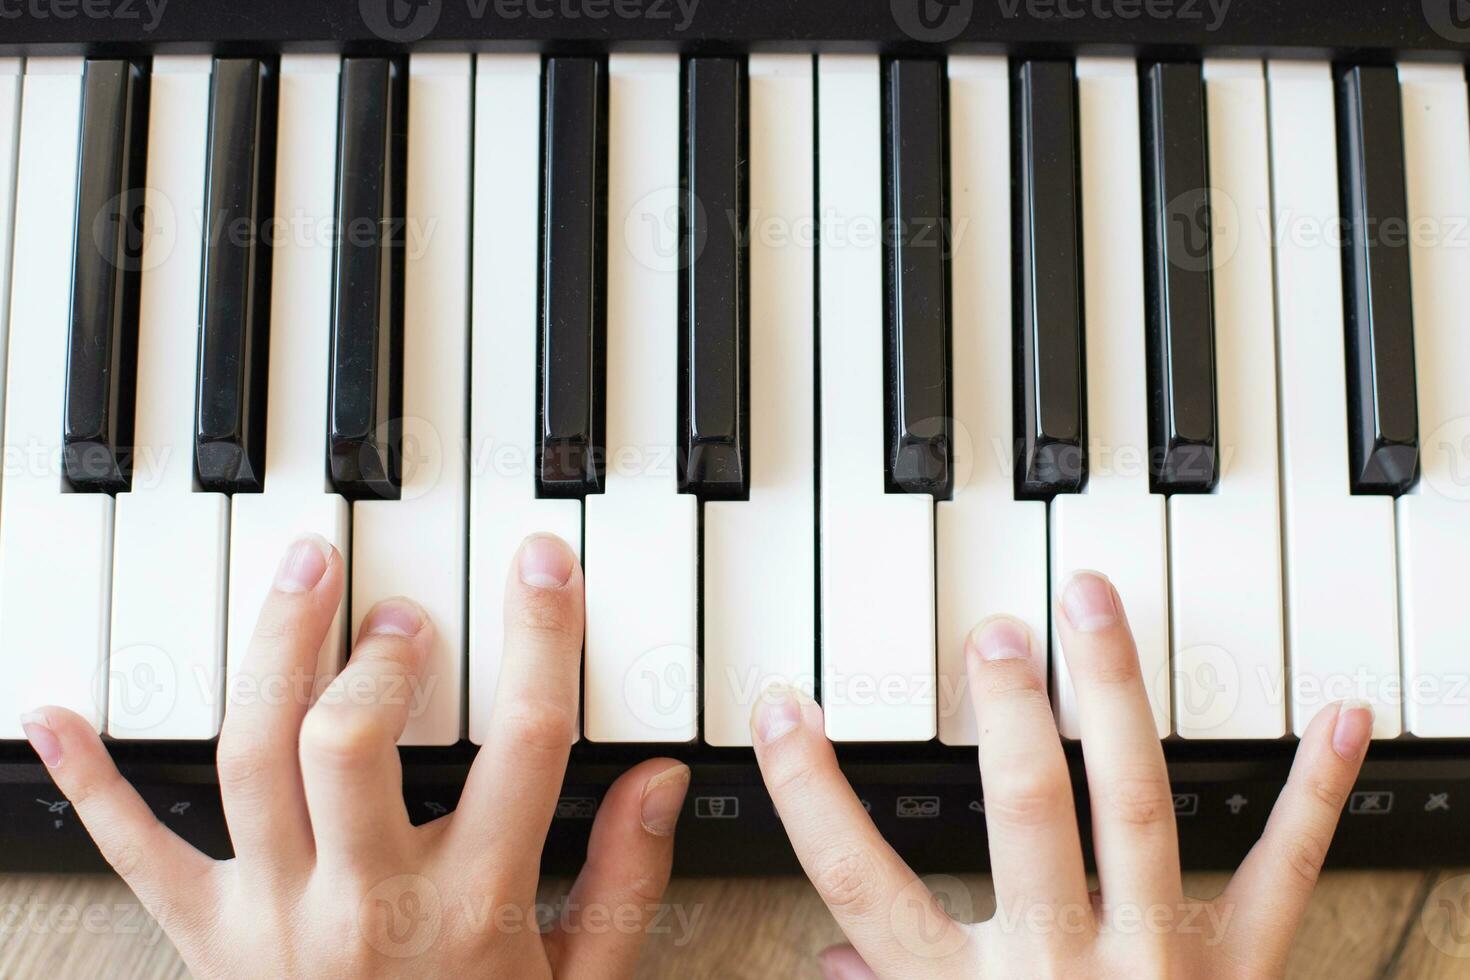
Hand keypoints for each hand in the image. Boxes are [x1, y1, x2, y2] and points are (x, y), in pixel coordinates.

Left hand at [20, 533, 688, 977]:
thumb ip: (625, 880)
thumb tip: (658, 780)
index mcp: (473, 907)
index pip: (524, 740)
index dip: (539, 636)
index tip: (539, 565)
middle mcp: (367, 903)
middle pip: (352, 738)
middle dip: (377, 650)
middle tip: (400, 608)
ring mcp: (276, 916)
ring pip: (253, 757)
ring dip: (272, 652)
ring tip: (300, 575)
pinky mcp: (208, 937)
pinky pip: (136, 851)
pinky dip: (91, 781)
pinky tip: (57, 718)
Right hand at [752, 570, 1370, 978]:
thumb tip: (833, 959)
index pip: (862, 884)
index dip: (811, 794)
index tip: (782, 709)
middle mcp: (1057, 970)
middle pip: (1025, 816)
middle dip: (1009, 713)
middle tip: (996, 632)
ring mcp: (1156, 965)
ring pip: (1134, 806)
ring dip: (1114, 696)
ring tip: (1093, 608)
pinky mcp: (1241, 974)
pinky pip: (1280, 873)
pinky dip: (1314, 791)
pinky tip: (1336, 716)